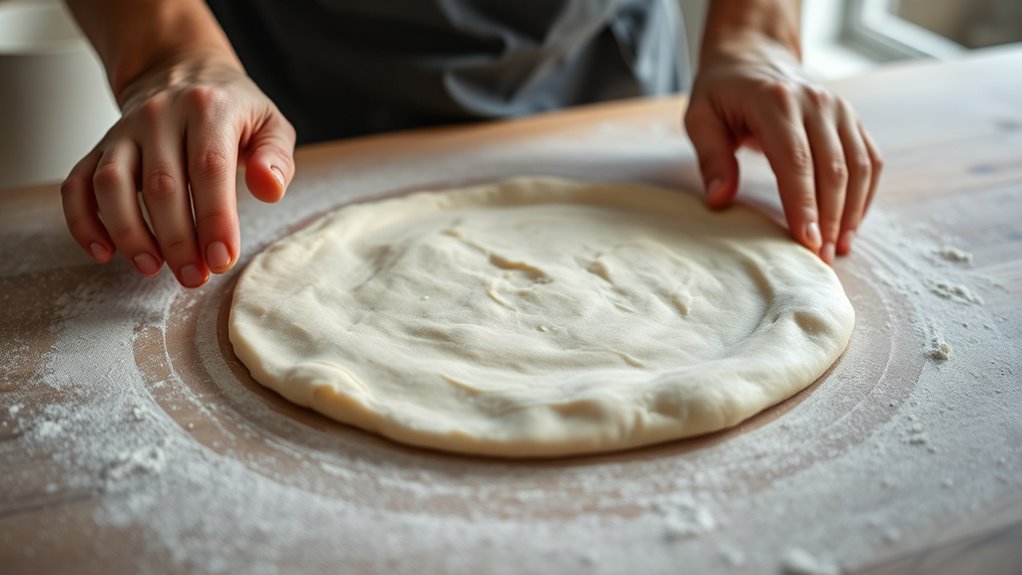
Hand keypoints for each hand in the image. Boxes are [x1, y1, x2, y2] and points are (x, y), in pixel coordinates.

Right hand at [60, 51, 295, 286]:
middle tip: (194, 276)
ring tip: (152, 269)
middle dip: (177, 240)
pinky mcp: (100, 146)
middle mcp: (160, 116)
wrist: (181, 70)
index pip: (209, 168)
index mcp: (209, 109)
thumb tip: (271, 189)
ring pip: (111, 185)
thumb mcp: (270, 124)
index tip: (221, 259)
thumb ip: (276, 158)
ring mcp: (124, 130)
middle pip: (161, 185)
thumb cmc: (233, 110)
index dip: (214, 218)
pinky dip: (83, 221)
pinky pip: (78, 184)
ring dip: (129, 233)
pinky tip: (103, 252)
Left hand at [684, 31, 882, 261]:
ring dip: (852, 212)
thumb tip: (719, 200)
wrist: (753, 55)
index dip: (804, 204)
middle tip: (822, 259)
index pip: (796, 160)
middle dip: (830, 218)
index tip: (807, 241)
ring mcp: (839, 109)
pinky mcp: (851, 119)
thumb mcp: (700, 118)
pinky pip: (869, 160)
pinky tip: (850, 224)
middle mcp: (816, 103)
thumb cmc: (722, 93)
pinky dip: (864, 195)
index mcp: (775, 102)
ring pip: (858, 166)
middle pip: (833, 168)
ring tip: (840, 249)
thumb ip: (711, 159)